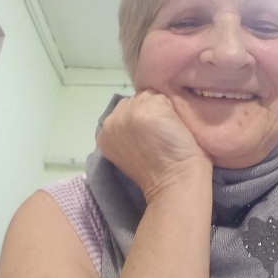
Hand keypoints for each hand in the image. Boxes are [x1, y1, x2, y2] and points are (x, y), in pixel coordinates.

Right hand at [96, 90, 211, 201]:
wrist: (173, 181)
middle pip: (134, 100)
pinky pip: (163, 97)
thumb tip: (141, 114)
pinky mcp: (147, 108)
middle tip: (158, 133)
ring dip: (159, 108)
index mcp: (103, 133)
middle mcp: (111, 120)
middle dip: (146, 111)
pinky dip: (172, 110)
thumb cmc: (156, 173)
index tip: (148, 136)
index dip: (139, 119)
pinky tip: (174, 127)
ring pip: (148, 97)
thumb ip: (127, 130)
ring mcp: (128, 112)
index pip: (123, 110)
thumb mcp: (128, 149)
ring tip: (166, 129)